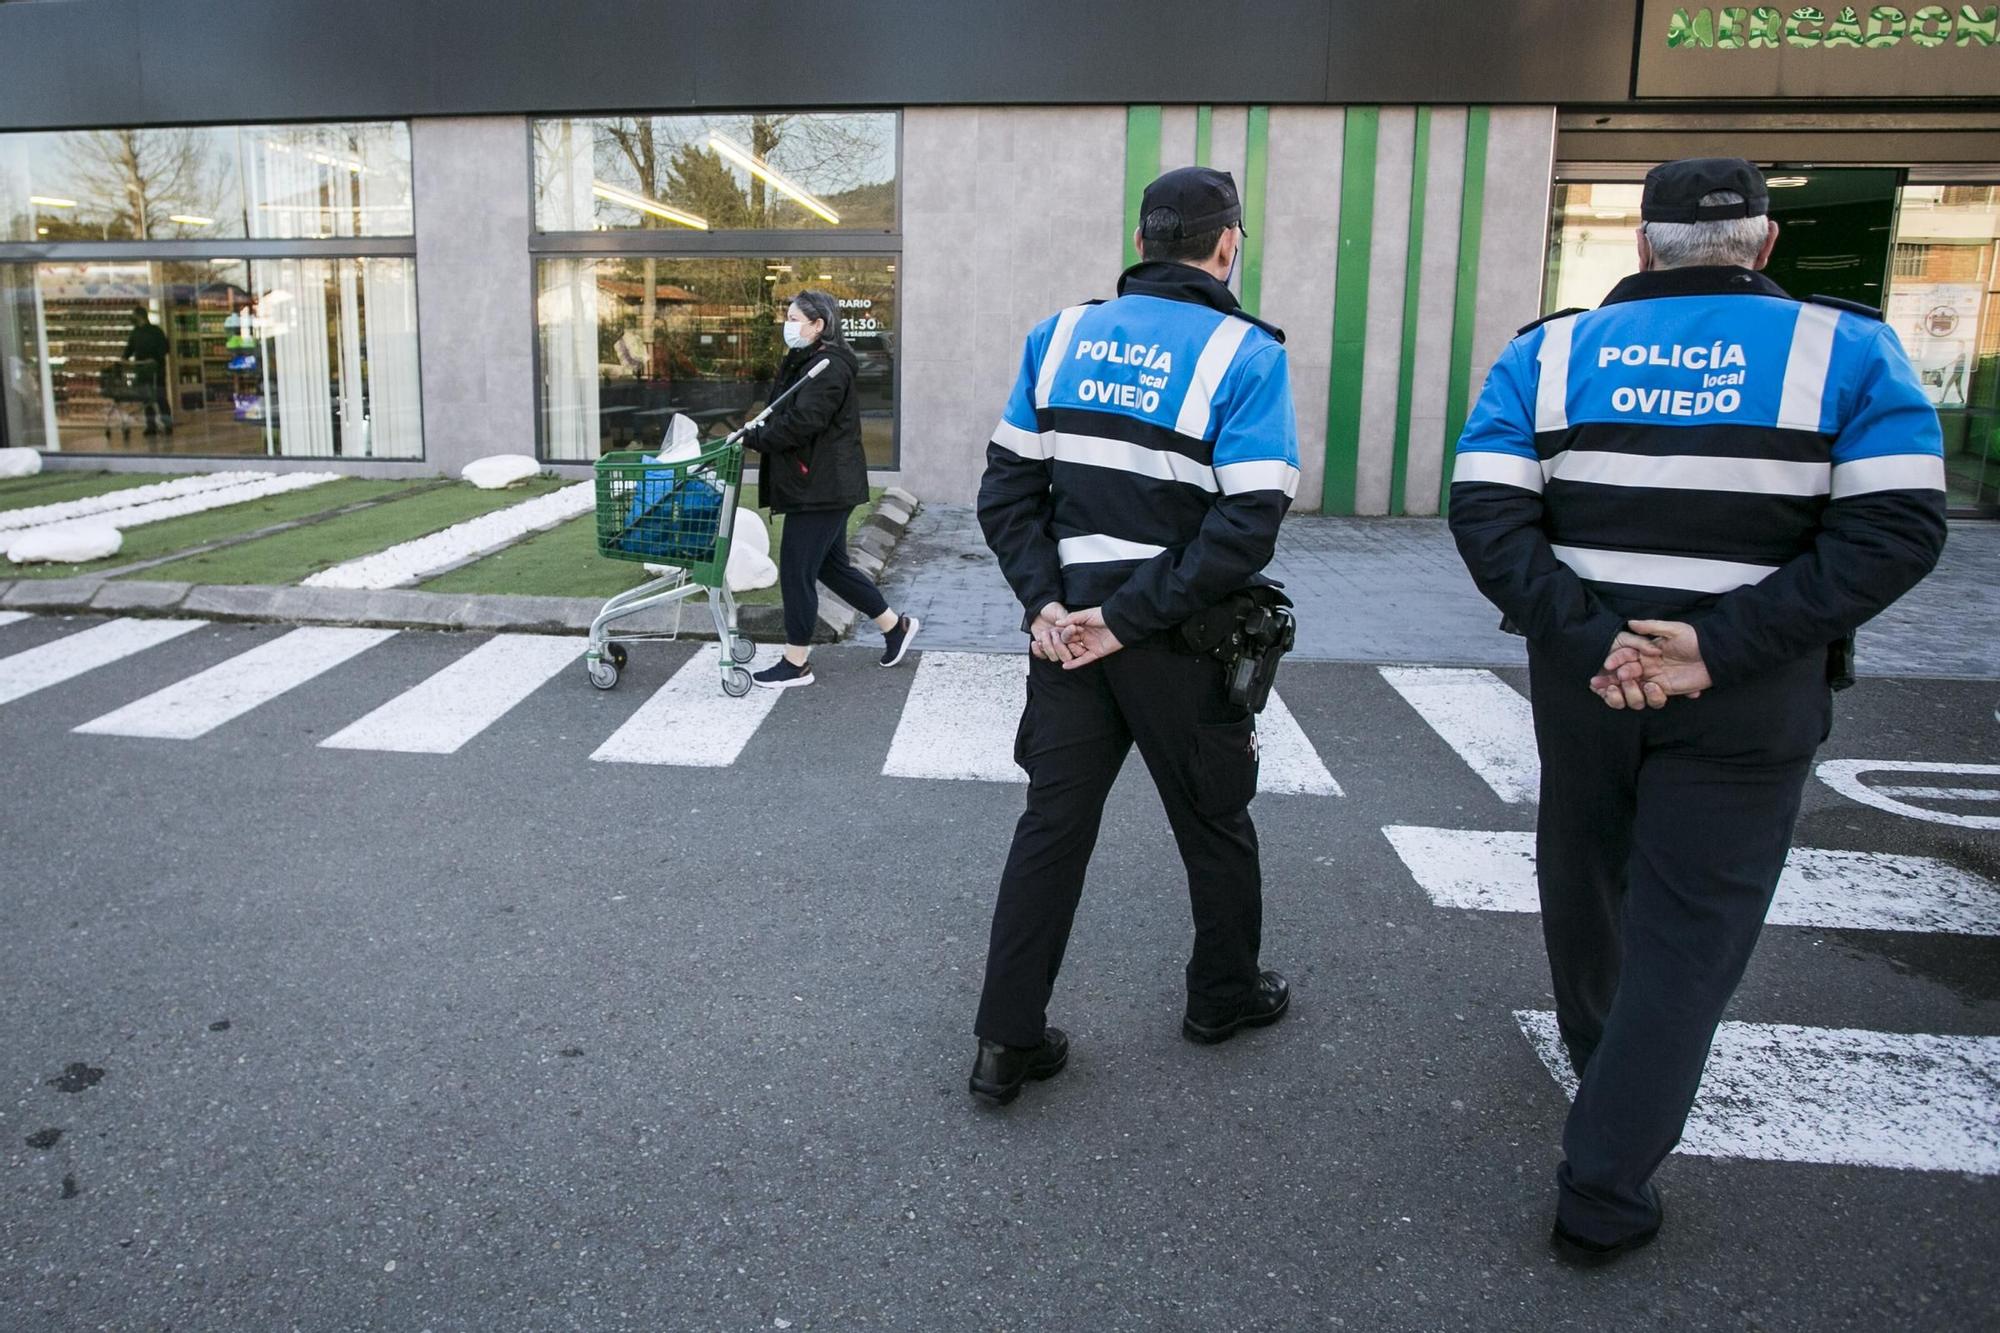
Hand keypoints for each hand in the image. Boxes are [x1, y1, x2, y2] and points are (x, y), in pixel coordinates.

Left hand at [1029, 602, 1073, 662]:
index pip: (1077, 649)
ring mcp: (1054, 647)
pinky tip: (1036, 642)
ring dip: (1047, 646)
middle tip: (1053, 632)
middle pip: (1066, 657)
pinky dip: (1037, 650)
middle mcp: (1064, 644)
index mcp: (1073, 636)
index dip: (1072, 646)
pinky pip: (1042, 656)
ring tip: (1044, 633)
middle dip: (1059, 646)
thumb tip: (1073, 628)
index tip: (1064, 636)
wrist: (1039, 610)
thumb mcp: (1060, 613)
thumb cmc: (1051, 609)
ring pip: (1054, 657)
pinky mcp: (1044, 648)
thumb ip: (1067, 621)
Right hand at [1054, 607, 1123, 668]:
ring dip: (1070, 652)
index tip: (1056, 632)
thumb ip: (1072, 618)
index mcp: (1081, 626)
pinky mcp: (1096, 653)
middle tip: (1064, 640)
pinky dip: (1075, 663)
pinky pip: (1084, 659)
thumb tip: (1057, 622)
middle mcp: (1084, 636)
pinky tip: (1065, 666)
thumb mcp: (1086, 614)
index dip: (1063, 632)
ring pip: (1075, 651)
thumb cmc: (1104, 616)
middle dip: (1065, 642)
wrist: (1119, 622)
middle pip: (1070, 642)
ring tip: (1066, 651)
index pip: (1067, 632)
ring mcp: (1090, 645)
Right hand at [1590, 620, 1710, 708]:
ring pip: (1635, 691)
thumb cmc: (1695, 639)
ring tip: (1641, 684)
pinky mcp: (1667, 690)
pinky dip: (1651, 696)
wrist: (1715, 654)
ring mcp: (1656, 679)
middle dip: (1616, 680)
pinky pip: (1653, 698)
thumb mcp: (1674, 629)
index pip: (1624, 658)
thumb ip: (1651, 626)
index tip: (1607, 665)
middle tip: (1618, 679)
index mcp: (1645, 652)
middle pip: (1625, 677)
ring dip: (1632, 691)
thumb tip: (1631, 622)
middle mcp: (1647, 667)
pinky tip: (1654, 688)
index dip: (1615, 661)